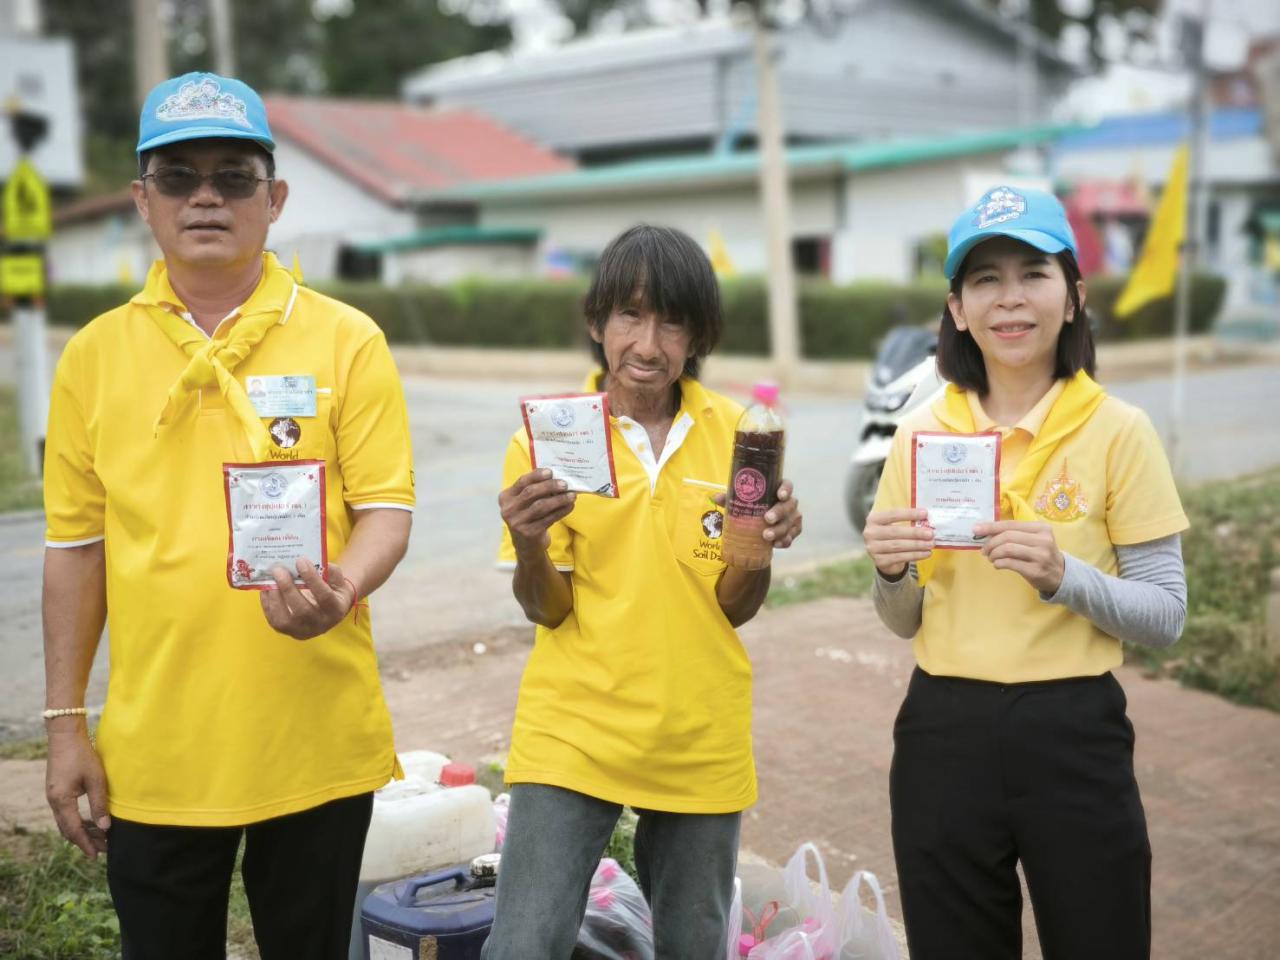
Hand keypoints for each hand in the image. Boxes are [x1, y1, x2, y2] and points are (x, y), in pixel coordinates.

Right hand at [45, 724, 109, 858]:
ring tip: (100, 838)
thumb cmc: (82, 755)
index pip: (74, 830)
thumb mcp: (95, 779)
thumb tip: (106, 827)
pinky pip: (66, 812)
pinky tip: (92, 822)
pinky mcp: (57, 791)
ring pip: (66, 822)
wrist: (65, 736)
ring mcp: (54, 796)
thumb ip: (99, 804)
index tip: (95, 855)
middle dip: (84, 841)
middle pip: (68, 829)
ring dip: (82, 831)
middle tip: (101, 850)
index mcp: (61, 801)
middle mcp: (54, 802)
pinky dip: (79, 820)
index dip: (85, 844)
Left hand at [259, 559, 355, 639]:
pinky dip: (267, 604)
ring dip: (275, 598)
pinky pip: (274, 621)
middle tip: (278, 570)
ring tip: (269, 579)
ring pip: (285, 620)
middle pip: (302, 610)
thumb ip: (329, 571)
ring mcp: (303, 631)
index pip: (324, 596)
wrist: (329, 612)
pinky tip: (266, 589)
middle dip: (288, 588)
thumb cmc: (333, 591)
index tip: (300, 561)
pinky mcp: (289, 632)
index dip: (312, 578)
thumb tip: (309, 563)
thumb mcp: (339, 580)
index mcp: (336, 609)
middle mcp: (320, 624)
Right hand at [499, 469, 576, 553]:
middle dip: (550, 486)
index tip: (551, 472)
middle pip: (531, 493)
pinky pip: (549, 519)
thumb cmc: (528, 517)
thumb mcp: (524, 503)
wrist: (526, 545)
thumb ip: (535, 490)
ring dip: (559, 499)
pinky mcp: (529, 533)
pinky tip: (570, 506)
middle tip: (565, 484)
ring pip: (541, 506)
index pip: (522, 482)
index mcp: (506, 497)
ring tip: (572, 495)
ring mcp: (517, 522)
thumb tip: (557, 476)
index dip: (537, 475)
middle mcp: (508, 509)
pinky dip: (561, 511)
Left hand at [712, 480, 801, 548]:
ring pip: (790, 523)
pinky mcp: (794, 531)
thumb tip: (716, 497)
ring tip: (766, 536)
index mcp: (778, 490)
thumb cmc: (751, 508)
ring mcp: (793, 517)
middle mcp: (789, 502)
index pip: (787, 485)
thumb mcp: (741, 502)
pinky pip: (791, 537)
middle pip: (789, 505)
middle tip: (767, 519)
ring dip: (779, 530)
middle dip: (779, 512)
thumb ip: (730, 499)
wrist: (759, 526)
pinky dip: (784, 541)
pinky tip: (775, 545)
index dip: (786, 489)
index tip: (780, 495)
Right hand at [864, 508, 933, 577]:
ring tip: (931, 544)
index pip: (893, 514)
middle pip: (896, 531)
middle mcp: (870, 533)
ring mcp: (873, 548)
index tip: (925, 513)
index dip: (909, 513)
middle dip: (915, 532)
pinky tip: (926, 553)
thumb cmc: (892, 536)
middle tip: (930, 533)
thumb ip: (906, 520)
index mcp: (873, 519)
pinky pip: (900, 557)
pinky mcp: (879, 561)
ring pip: (898, 546)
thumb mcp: (894, 524)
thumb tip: (927, 518)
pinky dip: (915, 555)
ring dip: (917, 545)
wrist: (883, 556)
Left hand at [973, 520, 1064, 593]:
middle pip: (1008, 536)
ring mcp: (1040, 555)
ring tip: (991, 558)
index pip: (1011, 524)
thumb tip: (985, 532)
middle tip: (984, 550)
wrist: (1061, 574)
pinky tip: (997, 564)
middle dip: (990, 543)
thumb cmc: (1041, 554)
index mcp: (1041, 528)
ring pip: (1008, 549)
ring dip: (994, 553)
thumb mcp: (1033, 540)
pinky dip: (999, 563)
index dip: (991, 527)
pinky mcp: (1036, 570)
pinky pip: (1010, 563)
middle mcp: (1043, 540)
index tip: (976, 529)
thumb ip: (1014, 534)